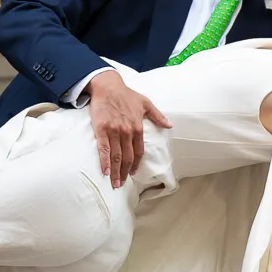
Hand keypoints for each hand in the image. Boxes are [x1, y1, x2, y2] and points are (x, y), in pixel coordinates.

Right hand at [86, 68, 171, 188]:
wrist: (108, 86)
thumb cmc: (126, 94)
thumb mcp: (146, 103)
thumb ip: (158, 116)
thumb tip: (170, 125)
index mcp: (138, 128)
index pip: (139, 151)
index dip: (136, 164)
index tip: (133, 173)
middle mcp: (127, 132)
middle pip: (127, 158)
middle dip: (125, 173)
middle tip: (122, 184)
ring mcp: (114, 132)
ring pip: (116, 156)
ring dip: (116, 172)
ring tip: (115, 183)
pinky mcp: (102, 130)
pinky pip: (103, 149)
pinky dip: (105, 162)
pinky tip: (106, 171)